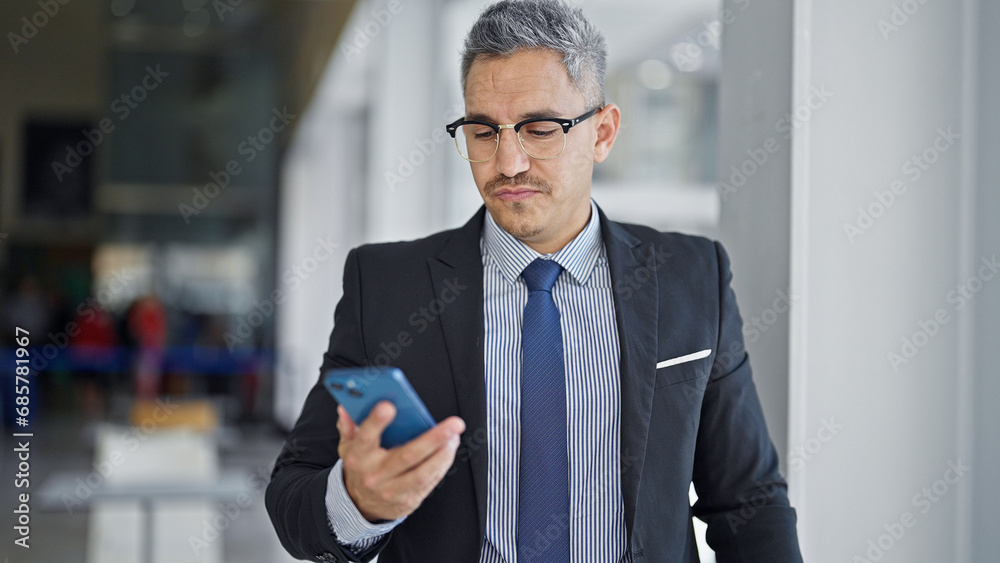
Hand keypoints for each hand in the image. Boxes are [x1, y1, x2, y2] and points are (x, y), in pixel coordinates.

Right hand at [337, 401, 464, 521]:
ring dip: (443, 454)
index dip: (376, 422)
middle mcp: (374, 475)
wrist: (360, 504)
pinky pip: (429, 482)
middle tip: (454, 424)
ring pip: (423, 473)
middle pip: (407, 456)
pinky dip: (442, 465)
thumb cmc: (360, 466)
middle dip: (433, 438)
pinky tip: (449, 449)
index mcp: (358, 457)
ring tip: (454, 436)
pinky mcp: (407, 500)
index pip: (365, 437)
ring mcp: (391, 491)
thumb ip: (349, 425)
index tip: (389, 406)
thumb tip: (346, 407)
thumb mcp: (348, 446)